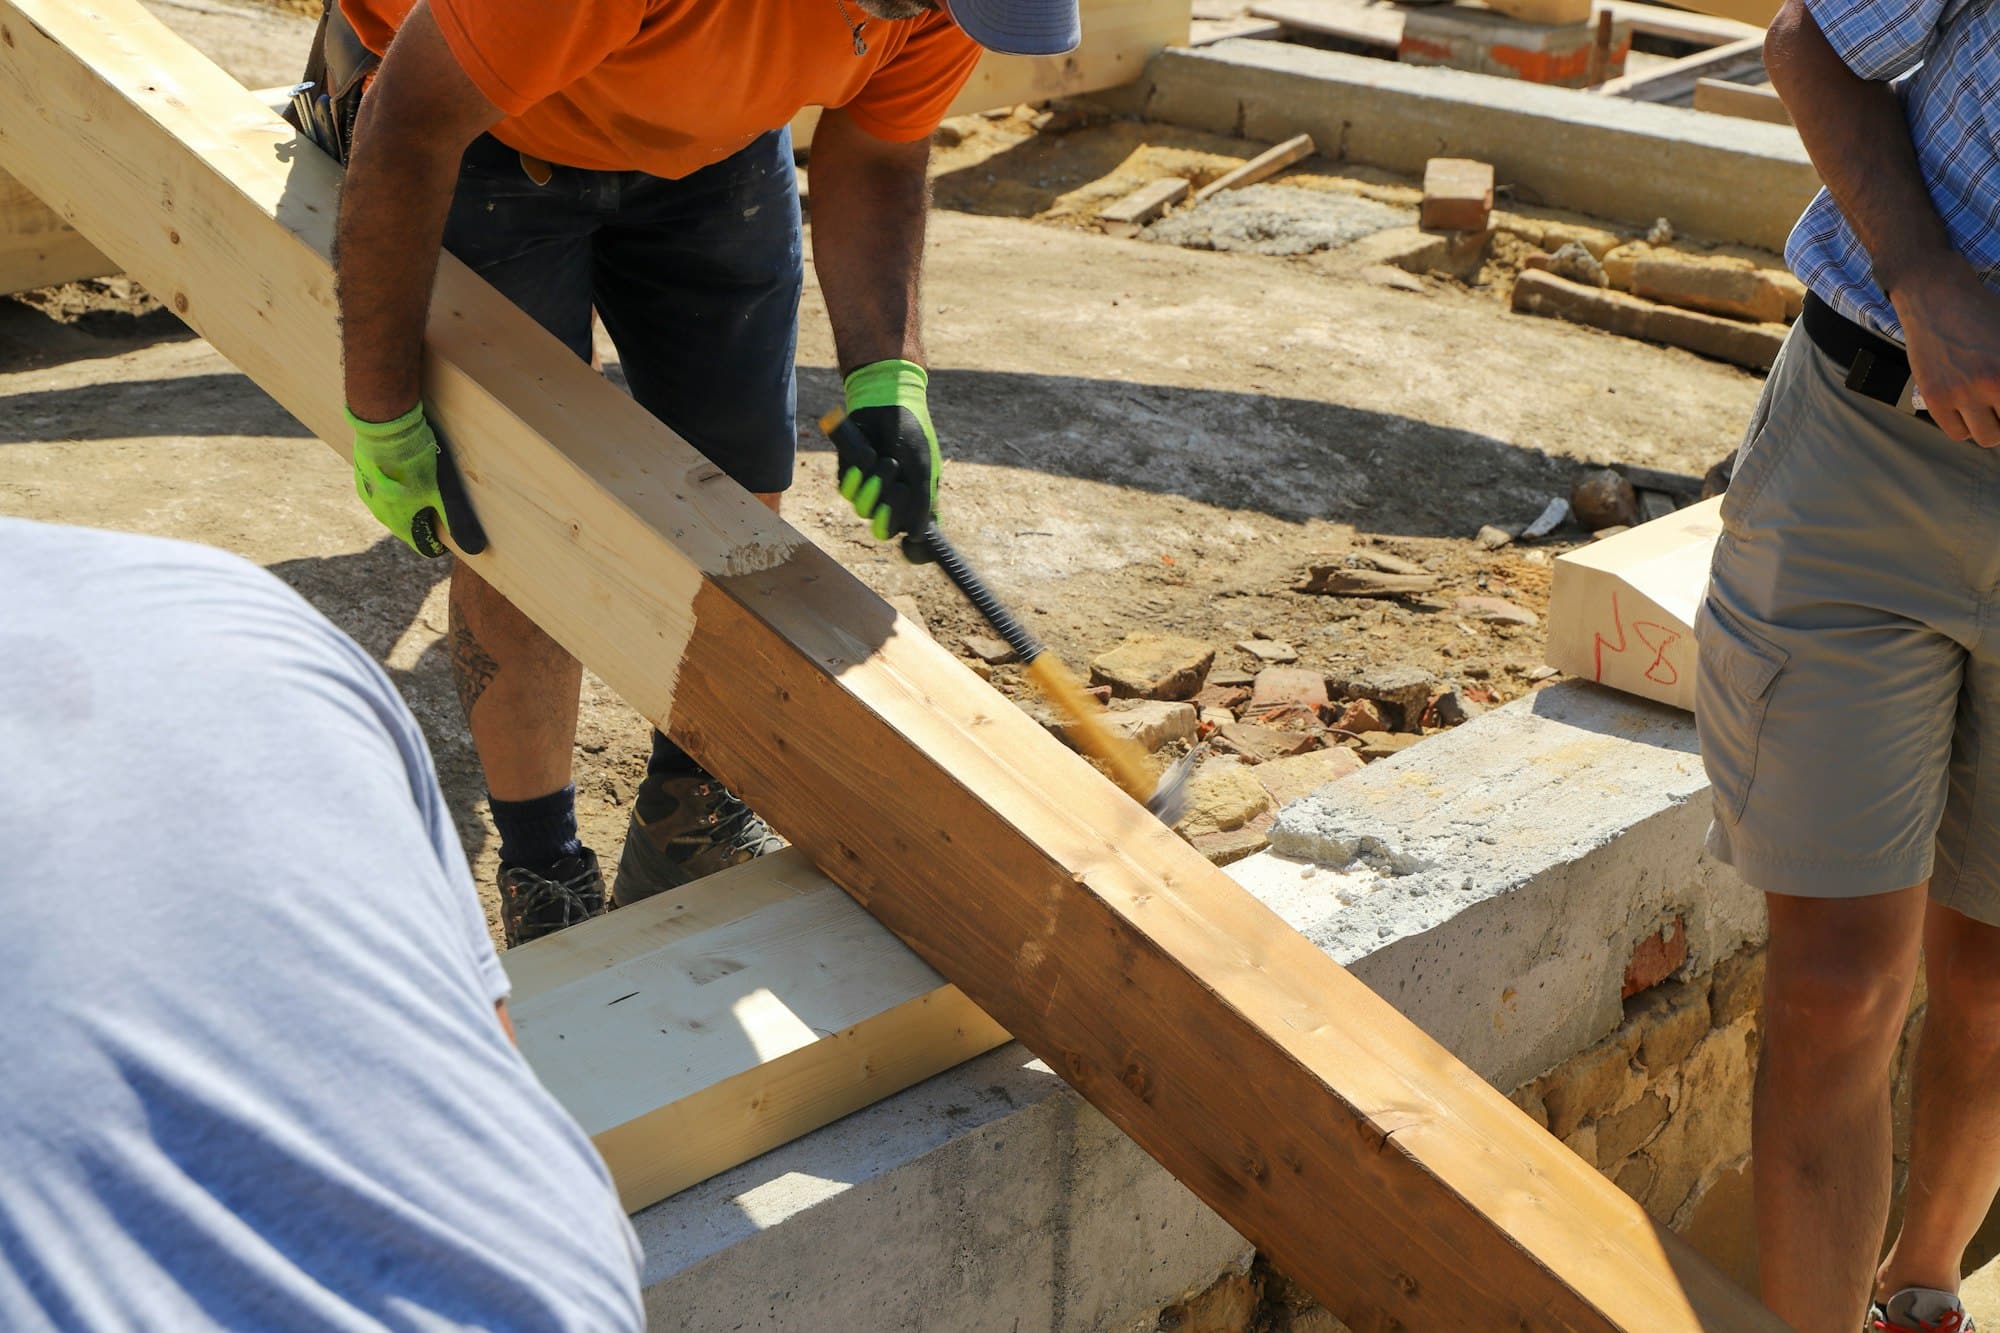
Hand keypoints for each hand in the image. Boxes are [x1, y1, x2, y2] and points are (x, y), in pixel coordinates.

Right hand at [346, 402, 487, 556]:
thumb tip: (474, 549)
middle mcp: (379, 513)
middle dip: (424, 521)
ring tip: (424, 489)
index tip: (449, 535)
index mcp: (398, 522)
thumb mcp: (440, 493)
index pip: (421, 545)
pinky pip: (382, 489)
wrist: (384, 429)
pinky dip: (395, 487)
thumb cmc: (414, 463)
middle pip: (408, 526)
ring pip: (393, 507)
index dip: (437, 543)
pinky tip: (404, 474)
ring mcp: (368, 493)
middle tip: (441, 508)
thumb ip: (455, 521)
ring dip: (408, 503)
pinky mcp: (362, 475)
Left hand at [837, 359, 939, 553]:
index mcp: (916, 502)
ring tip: (885, 459)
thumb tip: (918, 535)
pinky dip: (858, 472)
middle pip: (884, 528)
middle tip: (899, 481)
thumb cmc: (911, 434)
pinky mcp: (849, 477)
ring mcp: (870, 490)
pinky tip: (869, 452)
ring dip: (876, 484)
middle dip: (890, 506)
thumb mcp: (922, 468)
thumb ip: (922, 503)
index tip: (909, 549)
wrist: (885, 404)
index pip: (914, 539)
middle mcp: (893, 501)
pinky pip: (847, 490)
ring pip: (864, 509)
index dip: (912, 550)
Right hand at [1890, 256, 1999, 446]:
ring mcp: (1960, 392)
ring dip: (1989, 426)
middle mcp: (1989, 382)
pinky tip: (1965, 408)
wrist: (1936, 297)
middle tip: (1999, 405)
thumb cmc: (1982, 313)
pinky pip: (1955, 432)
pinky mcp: (1934, 396)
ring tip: (1986, 410)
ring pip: (1985, 437)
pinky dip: (1964, 425)